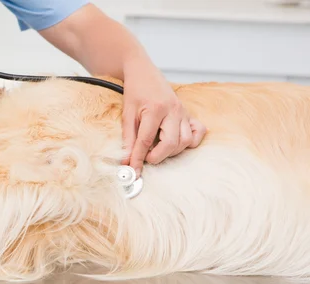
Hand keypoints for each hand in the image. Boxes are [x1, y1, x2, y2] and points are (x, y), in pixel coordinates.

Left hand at [121, 56, 206, 176]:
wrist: (144, 73)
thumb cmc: (135, 92)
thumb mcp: (127, 114)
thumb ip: (128, 139)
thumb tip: (126, 161)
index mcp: (155, 109)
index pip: (147, 140)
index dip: (138, 158)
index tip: (133, 171)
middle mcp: (173, 111)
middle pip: (171, 143)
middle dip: (157, 156)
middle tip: (145, 157)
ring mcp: (183, 112)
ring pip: (185, 141)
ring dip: (171, 151)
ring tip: (157, 148)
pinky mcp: (188, 113)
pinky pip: (198, 132)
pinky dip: (190, 141)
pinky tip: (176, 142)